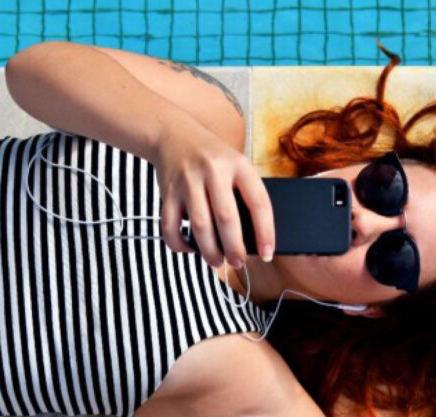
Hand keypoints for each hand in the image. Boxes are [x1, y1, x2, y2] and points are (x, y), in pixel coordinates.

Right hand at [151, 115, 274, 267]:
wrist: (173, 135)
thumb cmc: (212, 157)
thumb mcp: (235, 164)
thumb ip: (243, 193)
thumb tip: (250, 239)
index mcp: (239, 165)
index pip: (258, 202)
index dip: (265, 231)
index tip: (267, 253)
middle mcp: (213, 171)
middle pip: (226, 218)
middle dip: (234, 248)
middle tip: (239, 263)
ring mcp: (188, 181)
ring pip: (200, 226)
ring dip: (209, 251)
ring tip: (216, 261)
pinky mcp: (168, 192)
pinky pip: (171, 226)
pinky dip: (179, 243)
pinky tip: (189, 248)